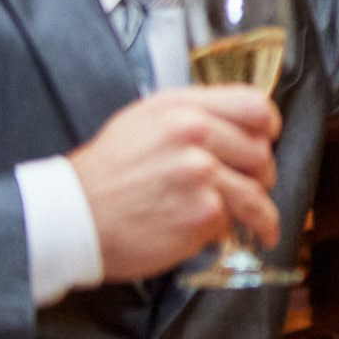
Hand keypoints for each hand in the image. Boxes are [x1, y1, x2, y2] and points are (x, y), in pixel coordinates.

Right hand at [67, 86, 282, 281]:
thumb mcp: (141, 121)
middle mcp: (195, 135)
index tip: (268, 138)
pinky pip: (232, 222)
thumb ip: (191, 114)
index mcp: (181, 109)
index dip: (267, 125)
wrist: (70, 218)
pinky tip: (204, 233)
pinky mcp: (203, 213)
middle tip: (251, 187)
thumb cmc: (105, 173)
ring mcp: (201, 174)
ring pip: (256, 191)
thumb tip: (237, 124)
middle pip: (259, 152)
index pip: (254, 106)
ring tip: (262, 225)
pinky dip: (223, 231)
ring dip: (260, 212)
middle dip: (260, 174)